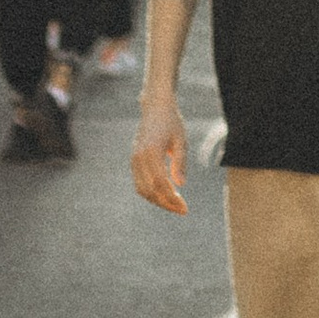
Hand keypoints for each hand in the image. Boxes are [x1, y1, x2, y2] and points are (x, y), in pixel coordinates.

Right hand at [131, 96, 189, 215]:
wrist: (155, 108)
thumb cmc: (172, 122)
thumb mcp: (181, 140)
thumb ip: (180, 162)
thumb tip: (180, 185)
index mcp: (151, 152)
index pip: (160, 184)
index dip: (171, 198)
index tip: (184, 208)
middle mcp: (139, 158)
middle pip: (149, 190)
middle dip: (165, 203)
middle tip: (182, 210)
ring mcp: (134, 160)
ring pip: (141, 190)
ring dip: (157, 200)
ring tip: (174, 205)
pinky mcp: (134, 161)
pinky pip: (139, 183)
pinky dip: (150, 193)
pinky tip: (165, 195)